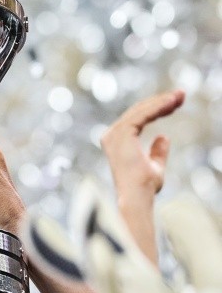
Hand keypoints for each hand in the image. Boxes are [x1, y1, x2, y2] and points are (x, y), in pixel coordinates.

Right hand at [100, 89, 184, 264]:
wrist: (137, 197)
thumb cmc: (144, 188)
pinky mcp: (122, 133)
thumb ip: (157, 152)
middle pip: (138, 112)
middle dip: (160, 102)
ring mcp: (114, 134)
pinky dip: (157, 107)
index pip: (137, 119)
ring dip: (161, 102)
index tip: (176, 103)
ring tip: (180, 96)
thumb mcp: (155, 166)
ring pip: (140, 110)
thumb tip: (163, 136)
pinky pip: (142, 115)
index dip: (157, 109)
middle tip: (181, 94)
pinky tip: (171, 103)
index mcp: (117, 142)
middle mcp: (111, 136)